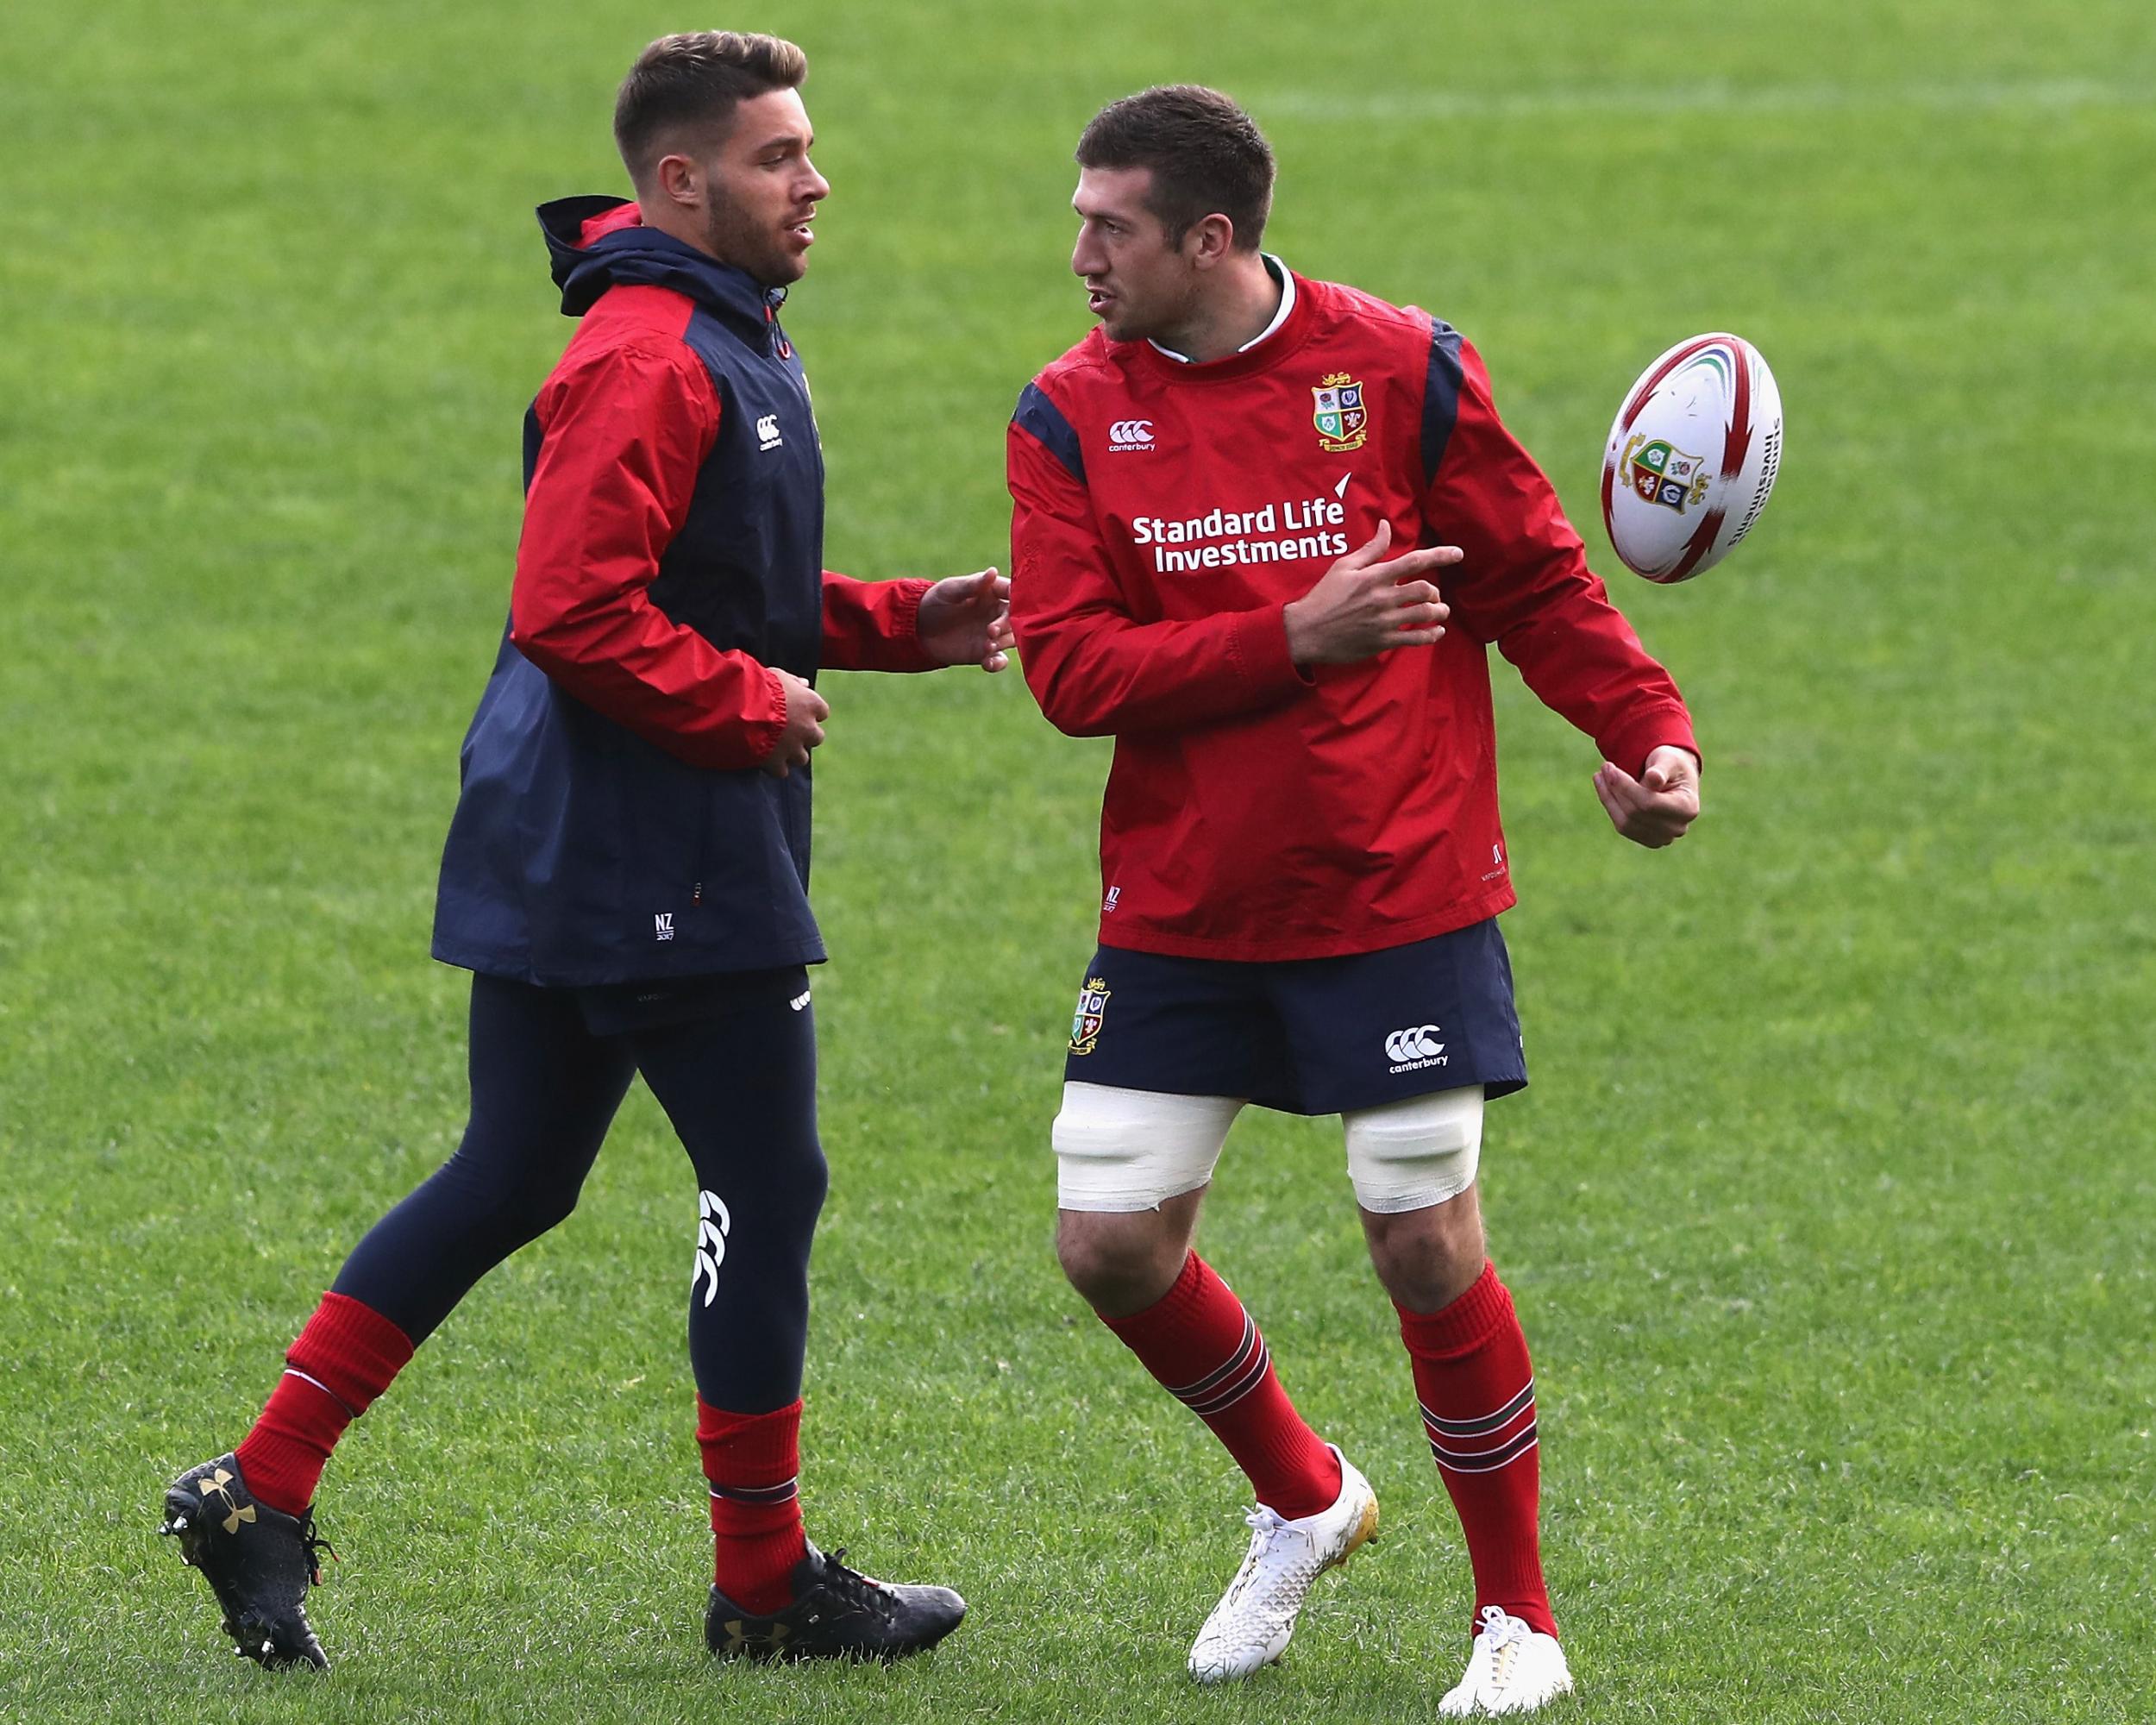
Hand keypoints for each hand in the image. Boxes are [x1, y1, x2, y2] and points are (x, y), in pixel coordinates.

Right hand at [762, 667, 828, 777]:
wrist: (737, 707)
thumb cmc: (756, 685)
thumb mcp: (776, 675)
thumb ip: (792, 681)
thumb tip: (804, 684)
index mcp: (811, 704)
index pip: (821, 712)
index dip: (808, 712)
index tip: (797, 711)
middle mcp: (807, 728)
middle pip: (816, 737)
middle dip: (804, 736)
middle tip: (787, 731)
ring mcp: (793, 748)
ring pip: (801, 758)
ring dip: (791, 754)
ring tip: (774, 746)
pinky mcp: (777, 763)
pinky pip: (782, 771)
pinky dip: (774, 767)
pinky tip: (764, 759)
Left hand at [916, 566, 1014, 670]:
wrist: (917, 628)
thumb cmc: (935, 601)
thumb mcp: (951, 590)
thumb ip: (972, 584)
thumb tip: (993, 571)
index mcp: (992, 592)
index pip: (1013, 593)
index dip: (1018, 599)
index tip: (1014, 605)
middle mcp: (996, 612)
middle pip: (1015, 618)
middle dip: (1007, 625)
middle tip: (990, 631)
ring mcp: (993, 633)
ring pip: (1011, 639)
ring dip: (1002, 643)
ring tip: (986, 647)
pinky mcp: (985, 652)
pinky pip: (1000, 660)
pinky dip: (998, 664)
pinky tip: (987, 664)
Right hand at [1282, 521, 1458, 666]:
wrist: (1305, 632)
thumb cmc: (1323, 597)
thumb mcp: (1343, 567)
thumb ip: (1370, 549)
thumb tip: (1386, 526)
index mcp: (1374, 576)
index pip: (1415, 561)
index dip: (1441, 555)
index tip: (1458, 553)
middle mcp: (1382, 598)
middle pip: (1425, 589)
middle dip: (1435, 591)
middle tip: (1434, 594)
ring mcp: (1383, 622)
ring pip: (1425, 614)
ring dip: (1439, 612)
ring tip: (1440, 611)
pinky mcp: (1382, 642)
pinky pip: (1416, 638)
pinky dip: (1432, 635)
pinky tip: (1437, 631)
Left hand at [1593, 745, 1699, 846]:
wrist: (1673, 777)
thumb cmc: (1670, 764)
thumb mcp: (1668, 759)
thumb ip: (1661, 769)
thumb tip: (1653, 778)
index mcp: (1687, 808)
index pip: (1649, 803)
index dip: (1625, 786)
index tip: (1608, 766)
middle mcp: (1677, 828)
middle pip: (1635, 814)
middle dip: (1615, 790)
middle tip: (1603, 768)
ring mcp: (1663, 838)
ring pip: (1625, 823)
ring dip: (1608, 799)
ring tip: (1600, 777)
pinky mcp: (1648, 840)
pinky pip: (1623, 827)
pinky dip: (1611, 807)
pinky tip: (1604, 789)